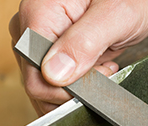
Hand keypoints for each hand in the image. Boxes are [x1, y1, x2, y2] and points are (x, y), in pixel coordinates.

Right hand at [9, 0, 147, 115]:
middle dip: (73, 89)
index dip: (67, 89)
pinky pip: (52, 82)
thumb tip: (53, 75)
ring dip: (75, 89)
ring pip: (44, 88)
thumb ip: (84, 43)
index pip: (36, 78)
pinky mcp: (47, 51)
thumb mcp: (117, 14)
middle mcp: (30, 30)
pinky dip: (74, 85)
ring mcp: (36, 42)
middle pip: (38, 85)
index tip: (99, 74)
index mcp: (38, 15)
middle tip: (104, 69)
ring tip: (101, 66)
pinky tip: (94, 68)